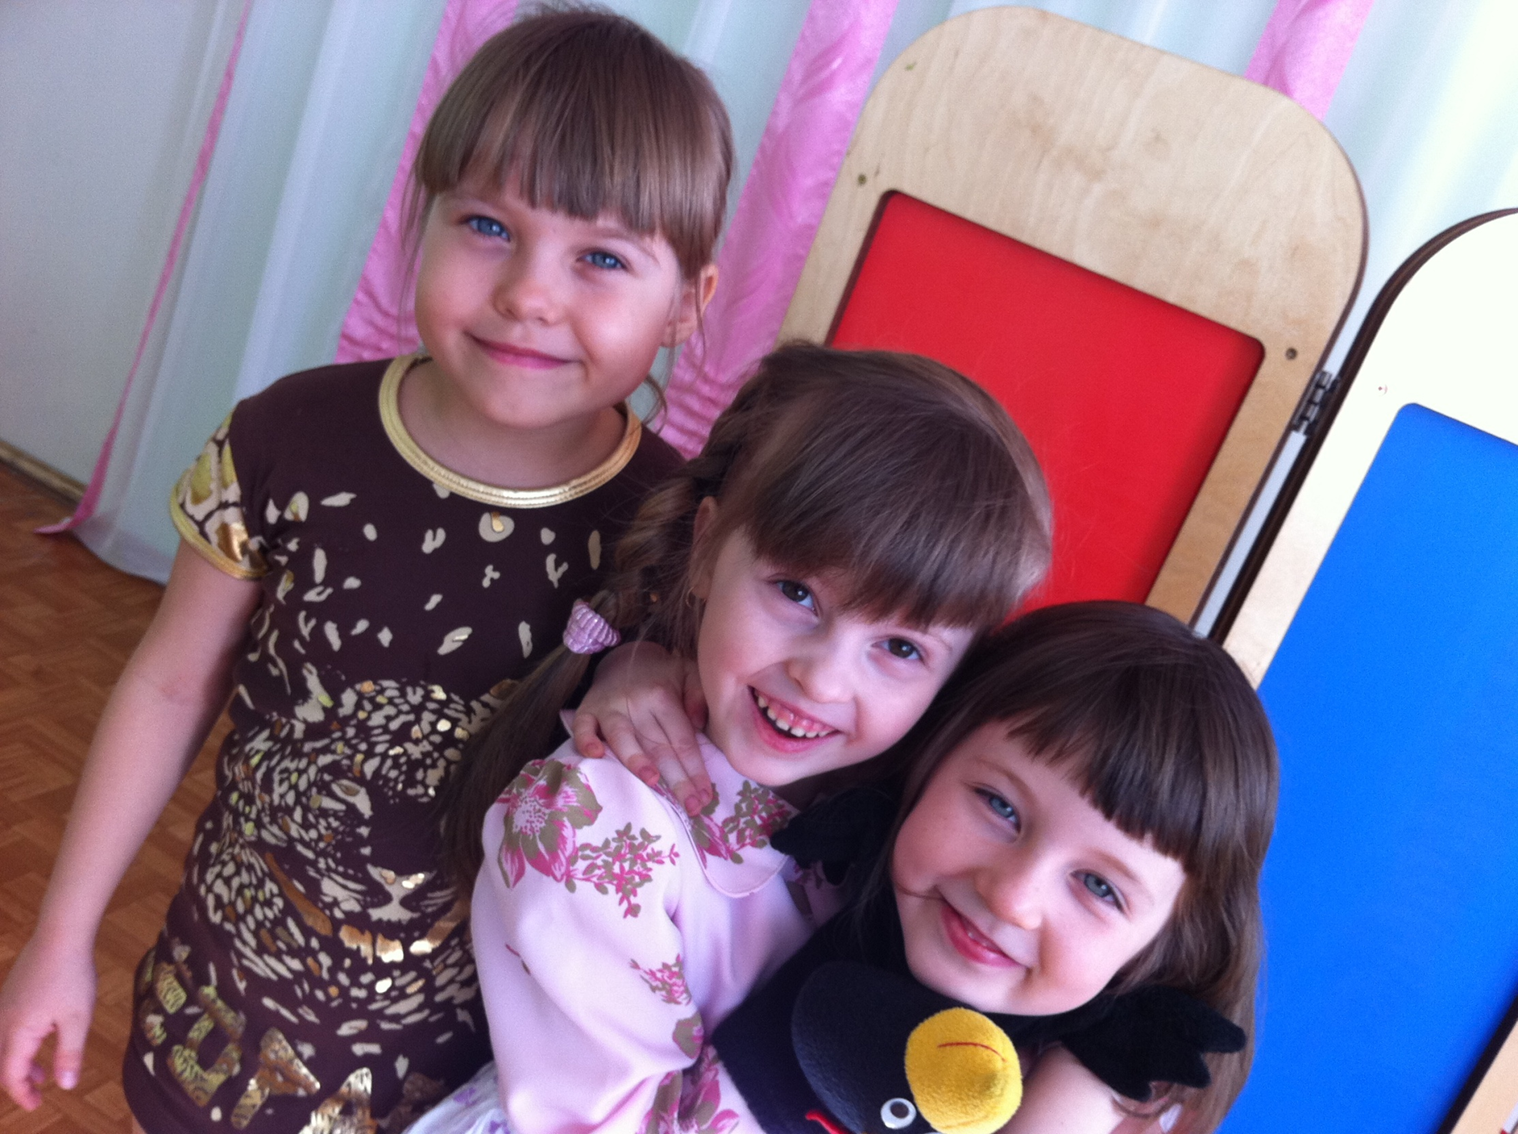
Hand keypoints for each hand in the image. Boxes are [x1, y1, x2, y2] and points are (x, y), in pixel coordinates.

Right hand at [0, 933, 96, 1108]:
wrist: (60, 935)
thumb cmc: (71, 977)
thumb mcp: (78, 1019)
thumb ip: (70, 1054)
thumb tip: (65, 1086)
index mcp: (17, 1032)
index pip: (10, 1075)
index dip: (22, 1094)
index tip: (37, 1106)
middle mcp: (2, 1021)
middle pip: (2, 1062)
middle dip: (18, 1080)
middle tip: (38, 1091)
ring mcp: (4, 1006)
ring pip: (3, 1045)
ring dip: (19, 1062)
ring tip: (41, 1072)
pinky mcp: (10, 994)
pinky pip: (7, 1027)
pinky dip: (19, 1043)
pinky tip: (41, 1037)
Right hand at [571, 642, 711, 813]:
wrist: (624, 658)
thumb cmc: (662, 676)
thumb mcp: (689, 674)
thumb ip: (699, 695)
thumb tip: (700, 722)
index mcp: (663, 696)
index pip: (682, 738)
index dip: (695, 769)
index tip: (705, 795)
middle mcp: (636, 701)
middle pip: (658, 745)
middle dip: (676, 778)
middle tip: (690, 806)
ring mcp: (609, 707)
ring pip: (622, 737)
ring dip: (636, 759)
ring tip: (652, 781)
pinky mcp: (586, 709)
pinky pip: (582, 726)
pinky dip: (586, 740)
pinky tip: (596, 756)